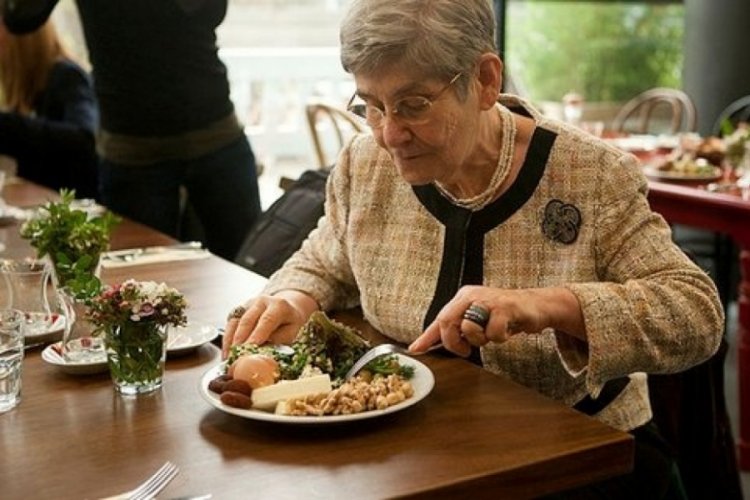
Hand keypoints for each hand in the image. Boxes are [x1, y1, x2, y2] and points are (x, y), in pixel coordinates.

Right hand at [221, 295, 307, 358]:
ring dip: (231, 341)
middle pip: (248, 320)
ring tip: (230, 357)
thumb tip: (263, 350)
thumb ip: (279, 340)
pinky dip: (227, 339)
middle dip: (241, 339)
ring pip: (235, 322)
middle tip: (237, 356)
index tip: (251, 346)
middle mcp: (262, 301)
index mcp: (279, 305)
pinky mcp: (238, 310)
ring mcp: (248, 304)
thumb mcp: (292, 332)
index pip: (267, 319)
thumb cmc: (289, 323)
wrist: (285, 308)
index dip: (258, 333)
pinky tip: (227, 352)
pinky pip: (230, 324)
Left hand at [409, 285, 583, 356]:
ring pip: (469, 328)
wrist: (535, 306)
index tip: (415, 350)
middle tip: (465, 350)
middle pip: (447, 321)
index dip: (427, 336)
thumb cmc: (504, 315)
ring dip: (480, 340)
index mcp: (462, 298)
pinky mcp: (505, 307)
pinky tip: (506, 330)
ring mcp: (488, 300)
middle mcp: (471, 295)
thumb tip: (425, 346)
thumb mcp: (477, 321)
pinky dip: (500, 338)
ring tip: (491, 334)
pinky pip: (493, 332)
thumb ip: (455, 331)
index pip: (440, 318)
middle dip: (454, 342)